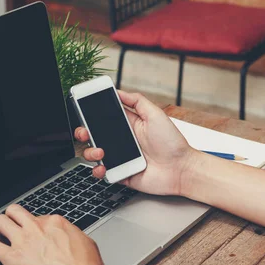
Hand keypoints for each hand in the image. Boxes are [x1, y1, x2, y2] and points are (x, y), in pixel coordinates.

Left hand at [0, 205, 116, 264]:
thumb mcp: (86, 244)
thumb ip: (73, 237)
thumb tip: (71, 240)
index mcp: (55, 223)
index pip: (37, 217)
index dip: (34, 227)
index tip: (33, 236)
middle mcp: (37, 227)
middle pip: (15, 211)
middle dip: (11, 219)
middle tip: (11, 230)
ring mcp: (23, 241)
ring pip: (0, 222)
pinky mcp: (12, 258)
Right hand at [75, 90, 192, 195]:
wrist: (181, 170)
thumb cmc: (173, 143)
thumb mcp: (156, 114)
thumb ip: (137, 101)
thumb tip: (118, 91)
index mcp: (129, 125)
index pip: (104, 117)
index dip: (92, 114)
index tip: (83, 110)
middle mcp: (122, 141)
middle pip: (94, 135)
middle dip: (84, 132)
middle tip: (84, 132)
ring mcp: (120, 158)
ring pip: (94, 154)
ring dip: (90, 152)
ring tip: (100, 152)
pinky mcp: (121, 174)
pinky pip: (103, 173)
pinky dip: (98, 171)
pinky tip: (103, 167)